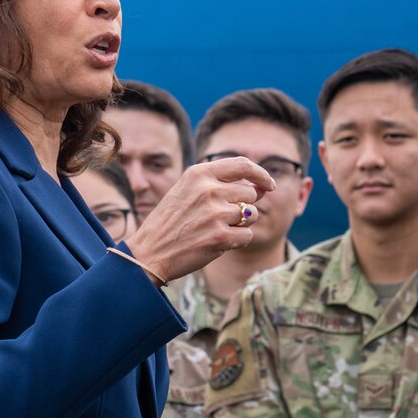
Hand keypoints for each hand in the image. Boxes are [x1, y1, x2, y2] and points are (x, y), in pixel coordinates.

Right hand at [124, 158, 276, 281]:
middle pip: (250, 193)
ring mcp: (215, 213)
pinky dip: (237, 241)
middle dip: (243, 206)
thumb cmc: (170, 222)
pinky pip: (247, 236)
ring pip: (251, 215)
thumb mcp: (187, 191)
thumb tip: (261, 186)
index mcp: (199, 174)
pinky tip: (217, 243)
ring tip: (215, 230)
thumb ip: (220, 184)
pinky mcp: (220, 237)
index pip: (242, 165)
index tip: (269, 184)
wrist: (149, 252)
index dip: (261, 174)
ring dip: (240, 225)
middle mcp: (208, 189)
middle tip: (222, 218)